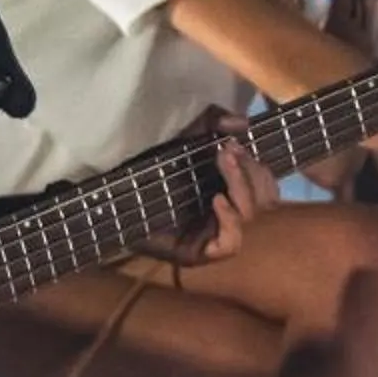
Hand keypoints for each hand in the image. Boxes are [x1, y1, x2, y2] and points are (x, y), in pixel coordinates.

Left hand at [143, 116, 276, 267]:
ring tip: (223, 162)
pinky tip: (218, 199)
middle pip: (264, 202)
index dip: (259, 167)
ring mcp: (213, 237)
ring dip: (243, 188)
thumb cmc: (147, 166)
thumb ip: (213, 123)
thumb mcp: (185, 135)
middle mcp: (226, 217)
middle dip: (250, 173)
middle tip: (228, 151)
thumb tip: (242, 123)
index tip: (238, 144)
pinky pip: (230, 245)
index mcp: (229, 193)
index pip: (265, 188)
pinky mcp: (198, 253)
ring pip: (250, 218)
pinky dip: (231, 221)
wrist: (111, 190)